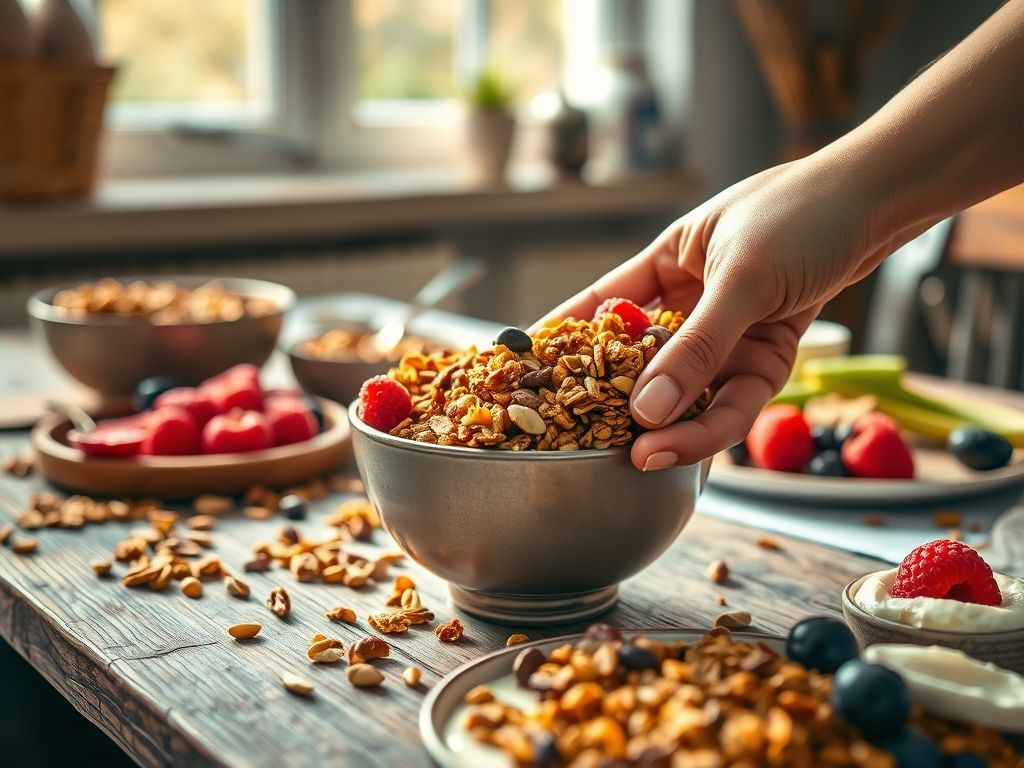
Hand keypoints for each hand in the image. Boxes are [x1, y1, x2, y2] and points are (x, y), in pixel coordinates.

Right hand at [536, 157, 886, 469]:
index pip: (599, 306)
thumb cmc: (803, 212)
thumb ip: (694, 346)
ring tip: (643, 457)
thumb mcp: (740, 277)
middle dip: (615, 400)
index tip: (523, 370)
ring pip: (689, 388)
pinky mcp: (767, 355)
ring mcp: (729, 331)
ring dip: (670, 425)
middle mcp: (692, 301)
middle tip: (585, 439)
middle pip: (641, 358)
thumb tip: (643, 409)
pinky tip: (690, 445)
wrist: (882, 203)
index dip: (562, 339)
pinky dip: (715, 422)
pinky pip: (734, 397)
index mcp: (667, 262)